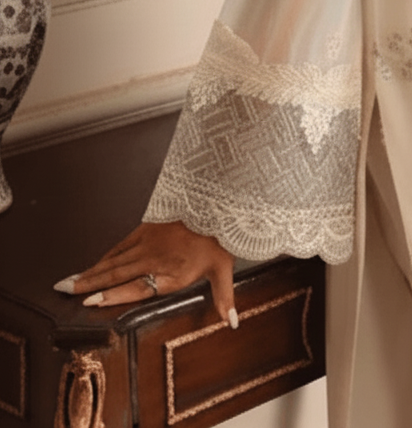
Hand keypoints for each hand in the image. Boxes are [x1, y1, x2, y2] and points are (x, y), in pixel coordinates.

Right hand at [54, 220, 237, 327]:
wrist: (216, 203)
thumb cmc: (218, 238)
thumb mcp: (224, 268)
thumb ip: (223, 297)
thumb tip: (230, 323)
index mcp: (170, 272)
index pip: (136, 288)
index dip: (113, 295)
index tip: (91, 301)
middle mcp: (153, 258)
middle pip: (116, 274)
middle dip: (89, 284)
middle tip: (66, 291)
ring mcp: (147, 243)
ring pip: (113, 260)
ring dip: (91, 271)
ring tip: (70, 282)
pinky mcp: (145, 229)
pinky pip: (120, 246)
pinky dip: (105, 257)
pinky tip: (93, 264)